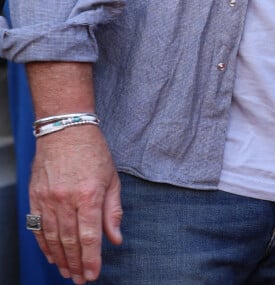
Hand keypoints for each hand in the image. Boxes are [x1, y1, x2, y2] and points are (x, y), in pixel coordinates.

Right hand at [29, 125, 121, 283]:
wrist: (65, 128)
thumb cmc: (92, 151)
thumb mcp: (111, 177)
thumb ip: (113, 211)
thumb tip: (116, 238)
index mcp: (89, 194)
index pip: (89, 236)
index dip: (91, 259)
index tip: (93, 275)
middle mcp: (66, 199)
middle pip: (70, 241)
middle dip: (76, 264)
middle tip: (80, 280)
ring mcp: (48, 198)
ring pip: (53, 238)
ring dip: (60, 258)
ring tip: (68, 272)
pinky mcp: (35, 196)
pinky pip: (38, 227)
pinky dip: (44, 244)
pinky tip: (52, 255)